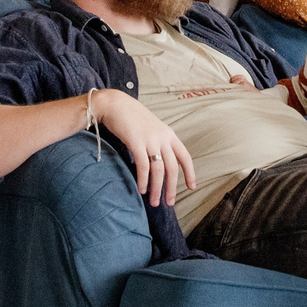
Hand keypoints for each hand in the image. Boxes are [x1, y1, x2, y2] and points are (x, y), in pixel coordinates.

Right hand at [87, 89, 197, 208]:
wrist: (114, 104)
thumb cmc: (131, 117)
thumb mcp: (151, 128)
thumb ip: (158, 142)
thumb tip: (159, 163)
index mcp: (169, 134)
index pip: (184, 156)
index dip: (190, 173)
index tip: (192, 187)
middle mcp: (162, 137)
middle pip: (172, 167)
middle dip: (171, 188)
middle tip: (169, 203)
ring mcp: (150, 139)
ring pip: (158, 170)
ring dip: (157, 188)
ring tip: (154, 202)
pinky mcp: (136, 142)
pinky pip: (143, 166)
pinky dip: (143, 180)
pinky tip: (142, 189)